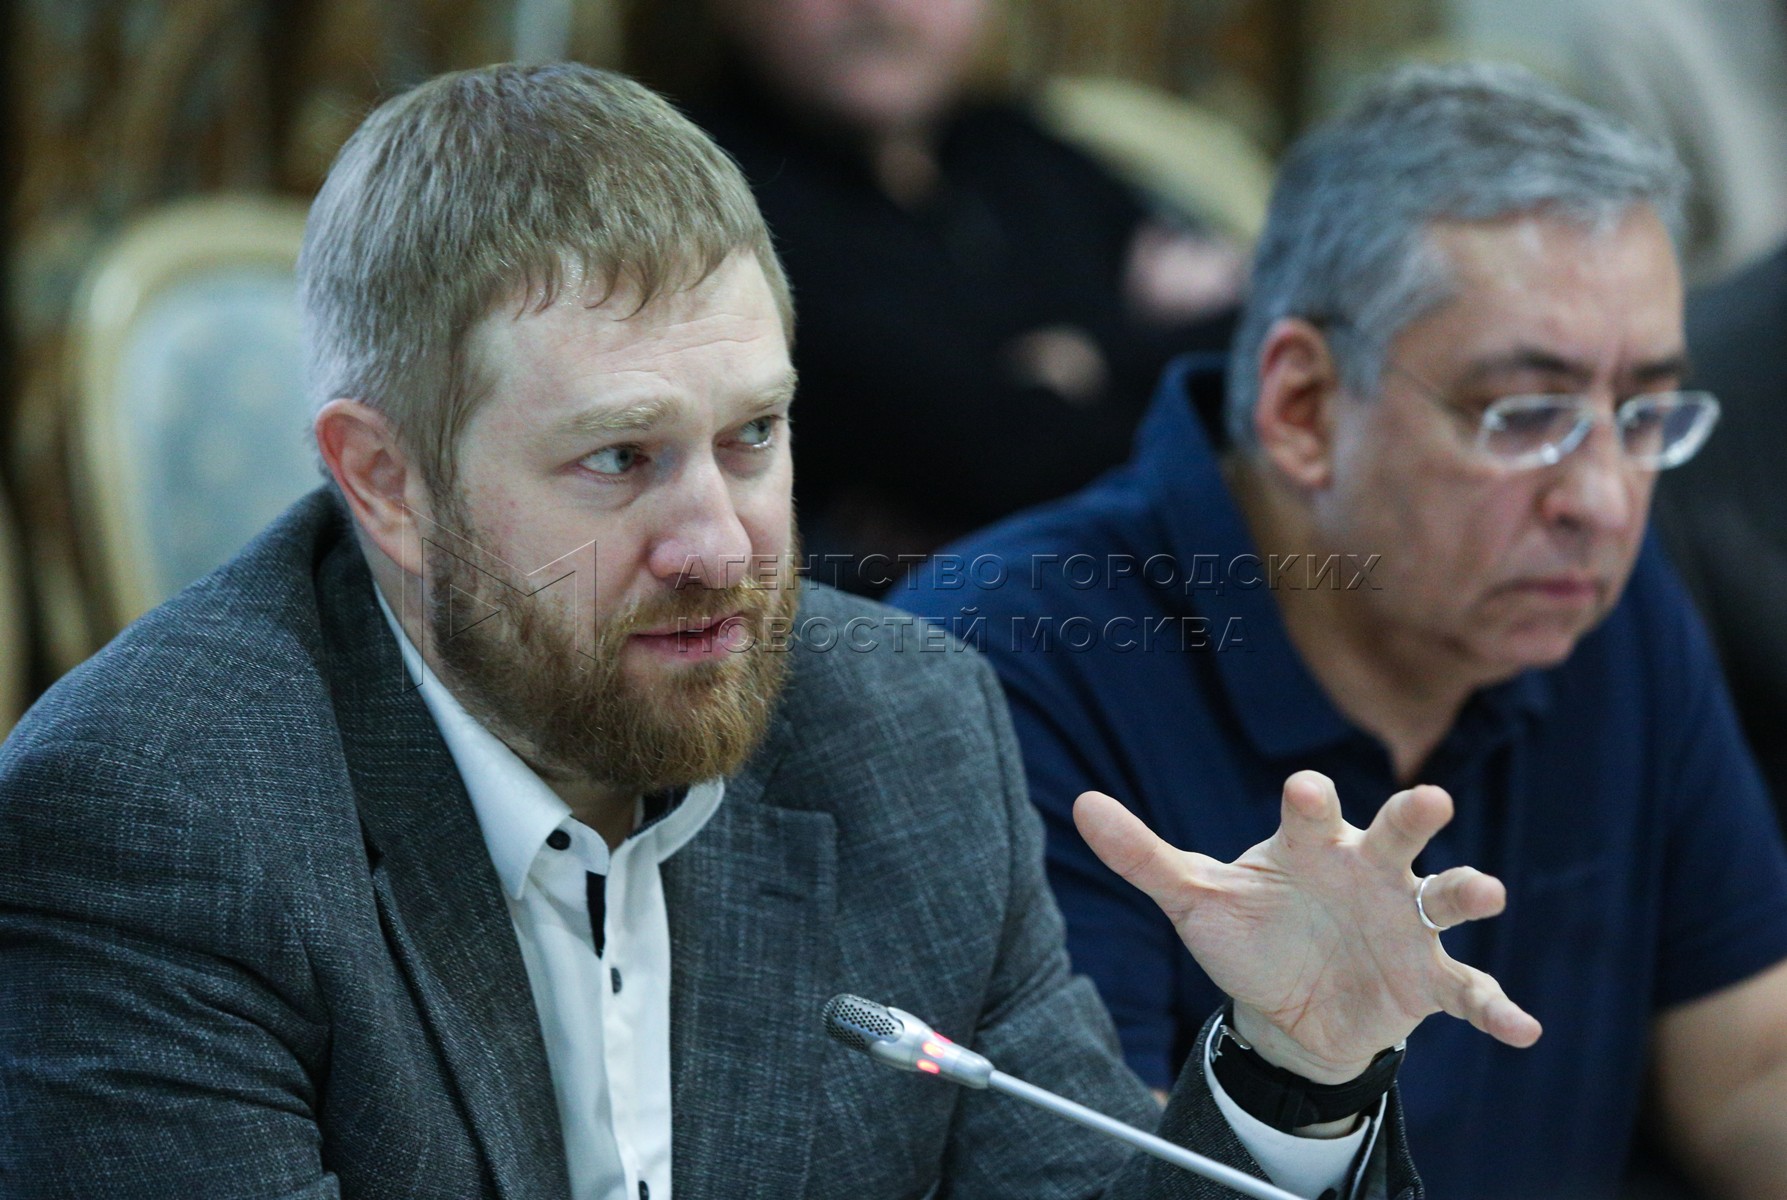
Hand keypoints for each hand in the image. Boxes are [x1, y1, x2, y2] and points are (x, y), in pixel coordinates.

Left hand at [1074, 771, 1541, 1083]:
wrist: (1290, 1007)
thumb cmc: (1252, 932)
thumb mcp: (1196, 899)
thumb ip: (1144, 855)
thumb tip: (1080, 803)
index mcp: (1313, 845)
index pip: (1312, 813)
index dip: (1311, 802)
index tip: (1307, 792)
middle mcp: (1369, 872)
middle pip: (1398, 835)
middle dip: (1412, 817)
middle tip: (1428, 800)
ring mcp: (1404, 923)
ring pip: (1444, 898)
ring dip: (1466, 891)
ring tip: (1486, 890)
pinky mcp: (1426, 980)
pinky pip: (1469, 991)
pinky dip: (1496, 1009)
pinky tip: (1522, 1029)